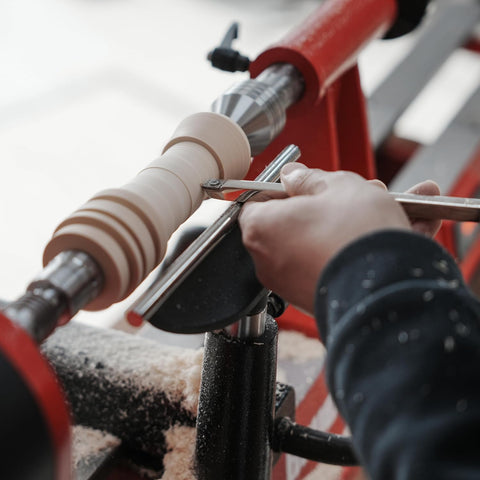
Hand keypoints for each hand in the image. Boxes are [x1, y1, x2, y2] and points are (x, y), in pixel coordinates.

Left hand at [239, 164, 436, 313]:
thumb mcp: (336, 187)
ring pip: (297, 248)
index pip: (254, 201)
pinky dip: (326, 257)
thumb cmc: (357, 238)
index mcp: (261, 226)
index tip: (300, 187)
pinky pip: (310, 270)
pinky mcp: (304, 300)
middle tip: (334, 203)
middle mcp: (264, 260)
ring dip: (320, 233)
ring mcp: (283, 284)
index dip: (279, 191)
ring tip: (353, 224)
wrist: (385, 289)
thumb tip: (293, 175)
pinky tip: (352, 247)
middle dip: (306, 212)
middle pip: (278, 226)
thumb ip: (307, 178)